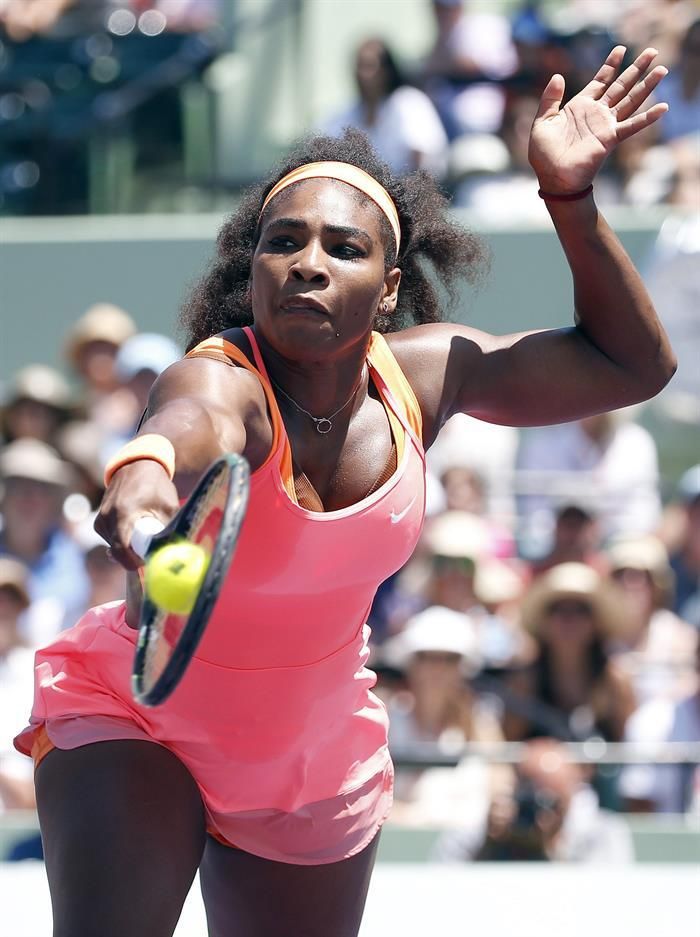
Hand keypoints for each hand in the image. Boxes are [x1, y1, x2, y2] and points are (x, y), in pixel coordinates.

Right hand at [95, 461, 179, 570]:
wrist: (136, 466)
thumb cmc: (156, 485)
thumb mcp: (168, 507)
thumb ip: (170, 530)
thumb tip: (176, 554)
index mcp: (123, 513)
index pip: (121, 550)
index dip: (134, 562)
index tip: (147, 563)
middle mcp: (107, 517)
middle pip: (118, 551)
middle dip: (134, 556)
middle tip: (151, 552)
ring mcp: (100, 520)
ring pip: (114, 547)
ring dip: (129, 548)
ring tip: (144, 532)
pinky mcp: (99, 521)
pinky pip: (111, 540)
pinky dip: (123, 540)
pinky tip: (134, 529)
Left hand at [528, 46, 667, 194]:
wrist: (553, 178)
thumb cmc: (544, 155)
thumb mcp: (542, 122)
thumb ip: (550, 99)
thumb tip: (557, 75)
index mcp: (580, 106)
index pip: (600, 81)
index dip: (610, 65)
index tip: (620, 49)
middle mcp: (596, 113)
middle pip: (621, 86)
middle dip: (636, 68)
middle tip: (652, 51)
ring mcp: (605, 125)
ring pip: (631, 100)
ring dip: (647, 85)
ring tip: (662, 69)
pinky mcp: (610, 139)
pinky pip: (632, 126)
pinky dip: (648, 118)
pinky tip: (663, 107)